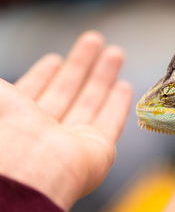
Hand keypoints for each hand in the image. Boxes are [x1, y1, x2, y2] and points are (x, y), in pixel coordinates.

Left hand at [0, 31, 131, 210]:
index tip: (55, 58)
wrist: (28, 171)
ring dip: (103, 77)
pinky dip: (118, 104)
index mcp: (16, 119)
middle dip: (80, 65)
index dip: (44, 74)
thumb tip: (0, 80)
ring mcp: (73, 141)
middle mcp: (46, 130)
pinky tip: (124, 85)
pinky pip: (111, 122)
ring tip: (115, 52)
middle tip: (94, 40)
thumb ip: (1, 88)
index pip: (33, 91)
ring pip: (91, 102)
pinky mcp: (99, 149)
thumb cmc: (6, 133)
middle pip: (67, 92)